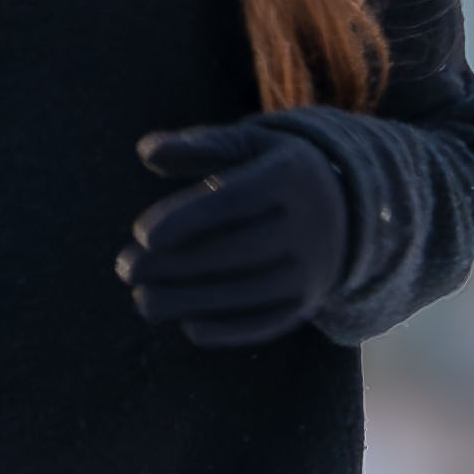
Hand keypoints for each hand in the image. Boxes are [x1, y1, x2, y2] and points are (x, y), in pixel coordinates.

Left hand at [121, 117, 342, 348]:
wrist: (348, 207)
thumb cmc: (274, 170)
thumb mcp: (246, 144)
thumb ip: (198, 145)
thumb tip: (147, 152)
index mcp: (291, 176)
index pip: (234, 202)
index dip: (186, 220)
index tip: (142, 235)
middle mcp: (309, 225)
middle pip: (236, 252)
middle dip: (175, 265)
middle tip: (126, 268)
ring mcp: (312, 269)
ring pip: (247, 293)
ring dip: (189, 301)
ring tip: (142, 301)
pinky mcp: (308, 302)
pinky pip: (266, 323)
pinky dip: (227, 329)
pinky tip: (187, 323)